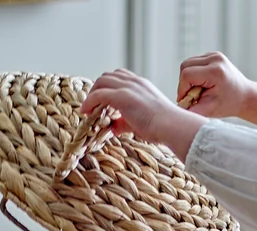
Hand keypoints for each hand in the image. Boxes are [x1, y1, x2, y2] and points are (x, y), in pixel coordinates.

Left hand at [80, 69, 204, 161]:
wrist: (171, 126)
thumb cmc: (162, 127)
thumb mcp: (141, 122)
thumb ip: (125, 122)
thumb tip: (113, 128)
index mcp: (141, 85)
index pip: (120, 77)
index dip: (109, 86)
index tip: (102, 99)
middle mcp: (133, 82)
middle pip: (108, 76)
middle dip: (97, 88)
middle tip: (92, 104)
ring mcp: (127, 87)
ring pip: (101, 82)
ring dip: (92, 94)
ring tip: (87, 108)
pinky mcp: (121, 96)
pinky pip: (98, 94)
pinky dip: (89, 101)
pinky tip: (86, 111)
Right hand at [177, 52, 256, 125]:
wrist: (245, 96)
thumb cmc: (230, 105)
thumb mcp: (210, 110)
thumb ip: (192, 109)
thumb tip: (177, 108)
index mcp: (215, 71)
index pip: (187, 75)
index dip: (182, 89)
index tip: (185, 101)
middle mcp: (215, 59)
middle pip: (185, 66)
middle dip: (184, 83)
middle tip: (191, 96)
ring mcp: (214, 55)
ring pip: (188, 63)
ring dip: (188, 78)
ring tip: (197, 91)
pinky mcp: (213, 55)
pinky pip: (195, 62)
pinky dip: (194, 73)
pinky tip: (202, 84)